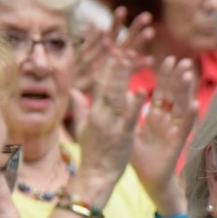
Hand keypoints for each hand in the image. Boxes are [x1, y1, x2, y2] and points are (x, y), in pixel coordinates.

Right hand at [73, 10, 153, 203]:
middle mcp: (101, 113)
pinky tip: (141, 90)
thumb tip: (74, 91)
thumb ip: (81, 107)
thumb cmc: (94, 153)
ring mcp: (111, 123)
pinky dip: (135, 104)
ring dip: (123, 75)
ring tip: (129, 56)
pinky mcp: (122, 135)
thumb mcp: (84, 127)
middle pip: (107, 83)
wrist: (96, 176)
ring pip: (117, 95)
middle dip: (113, 62)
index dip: (106, 64)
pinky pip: (129, 117)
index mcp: (94, 110)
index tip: (110, 46)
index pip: (100, 82)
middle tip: (120, 41)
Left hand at [133, 56, 196, 211]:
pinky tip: (194, 103)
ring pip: (180, 106)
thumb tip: (110, 92)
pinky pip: (184, 127)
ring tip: (188, 73)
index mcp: (153, 117)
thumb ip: (120, 111)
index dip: (162, 76)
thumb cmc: (137, 157)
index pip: (159, 91)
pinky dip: (189, 116)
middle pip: (172, 95)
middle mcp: (166, 121)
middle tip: (181, 60)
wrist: (147, 179)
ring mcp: (173, 130)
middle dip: (176, 77)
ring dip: (185, 90)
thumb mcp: (125, 130)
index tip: (165, 59)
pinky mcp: (177, 142)